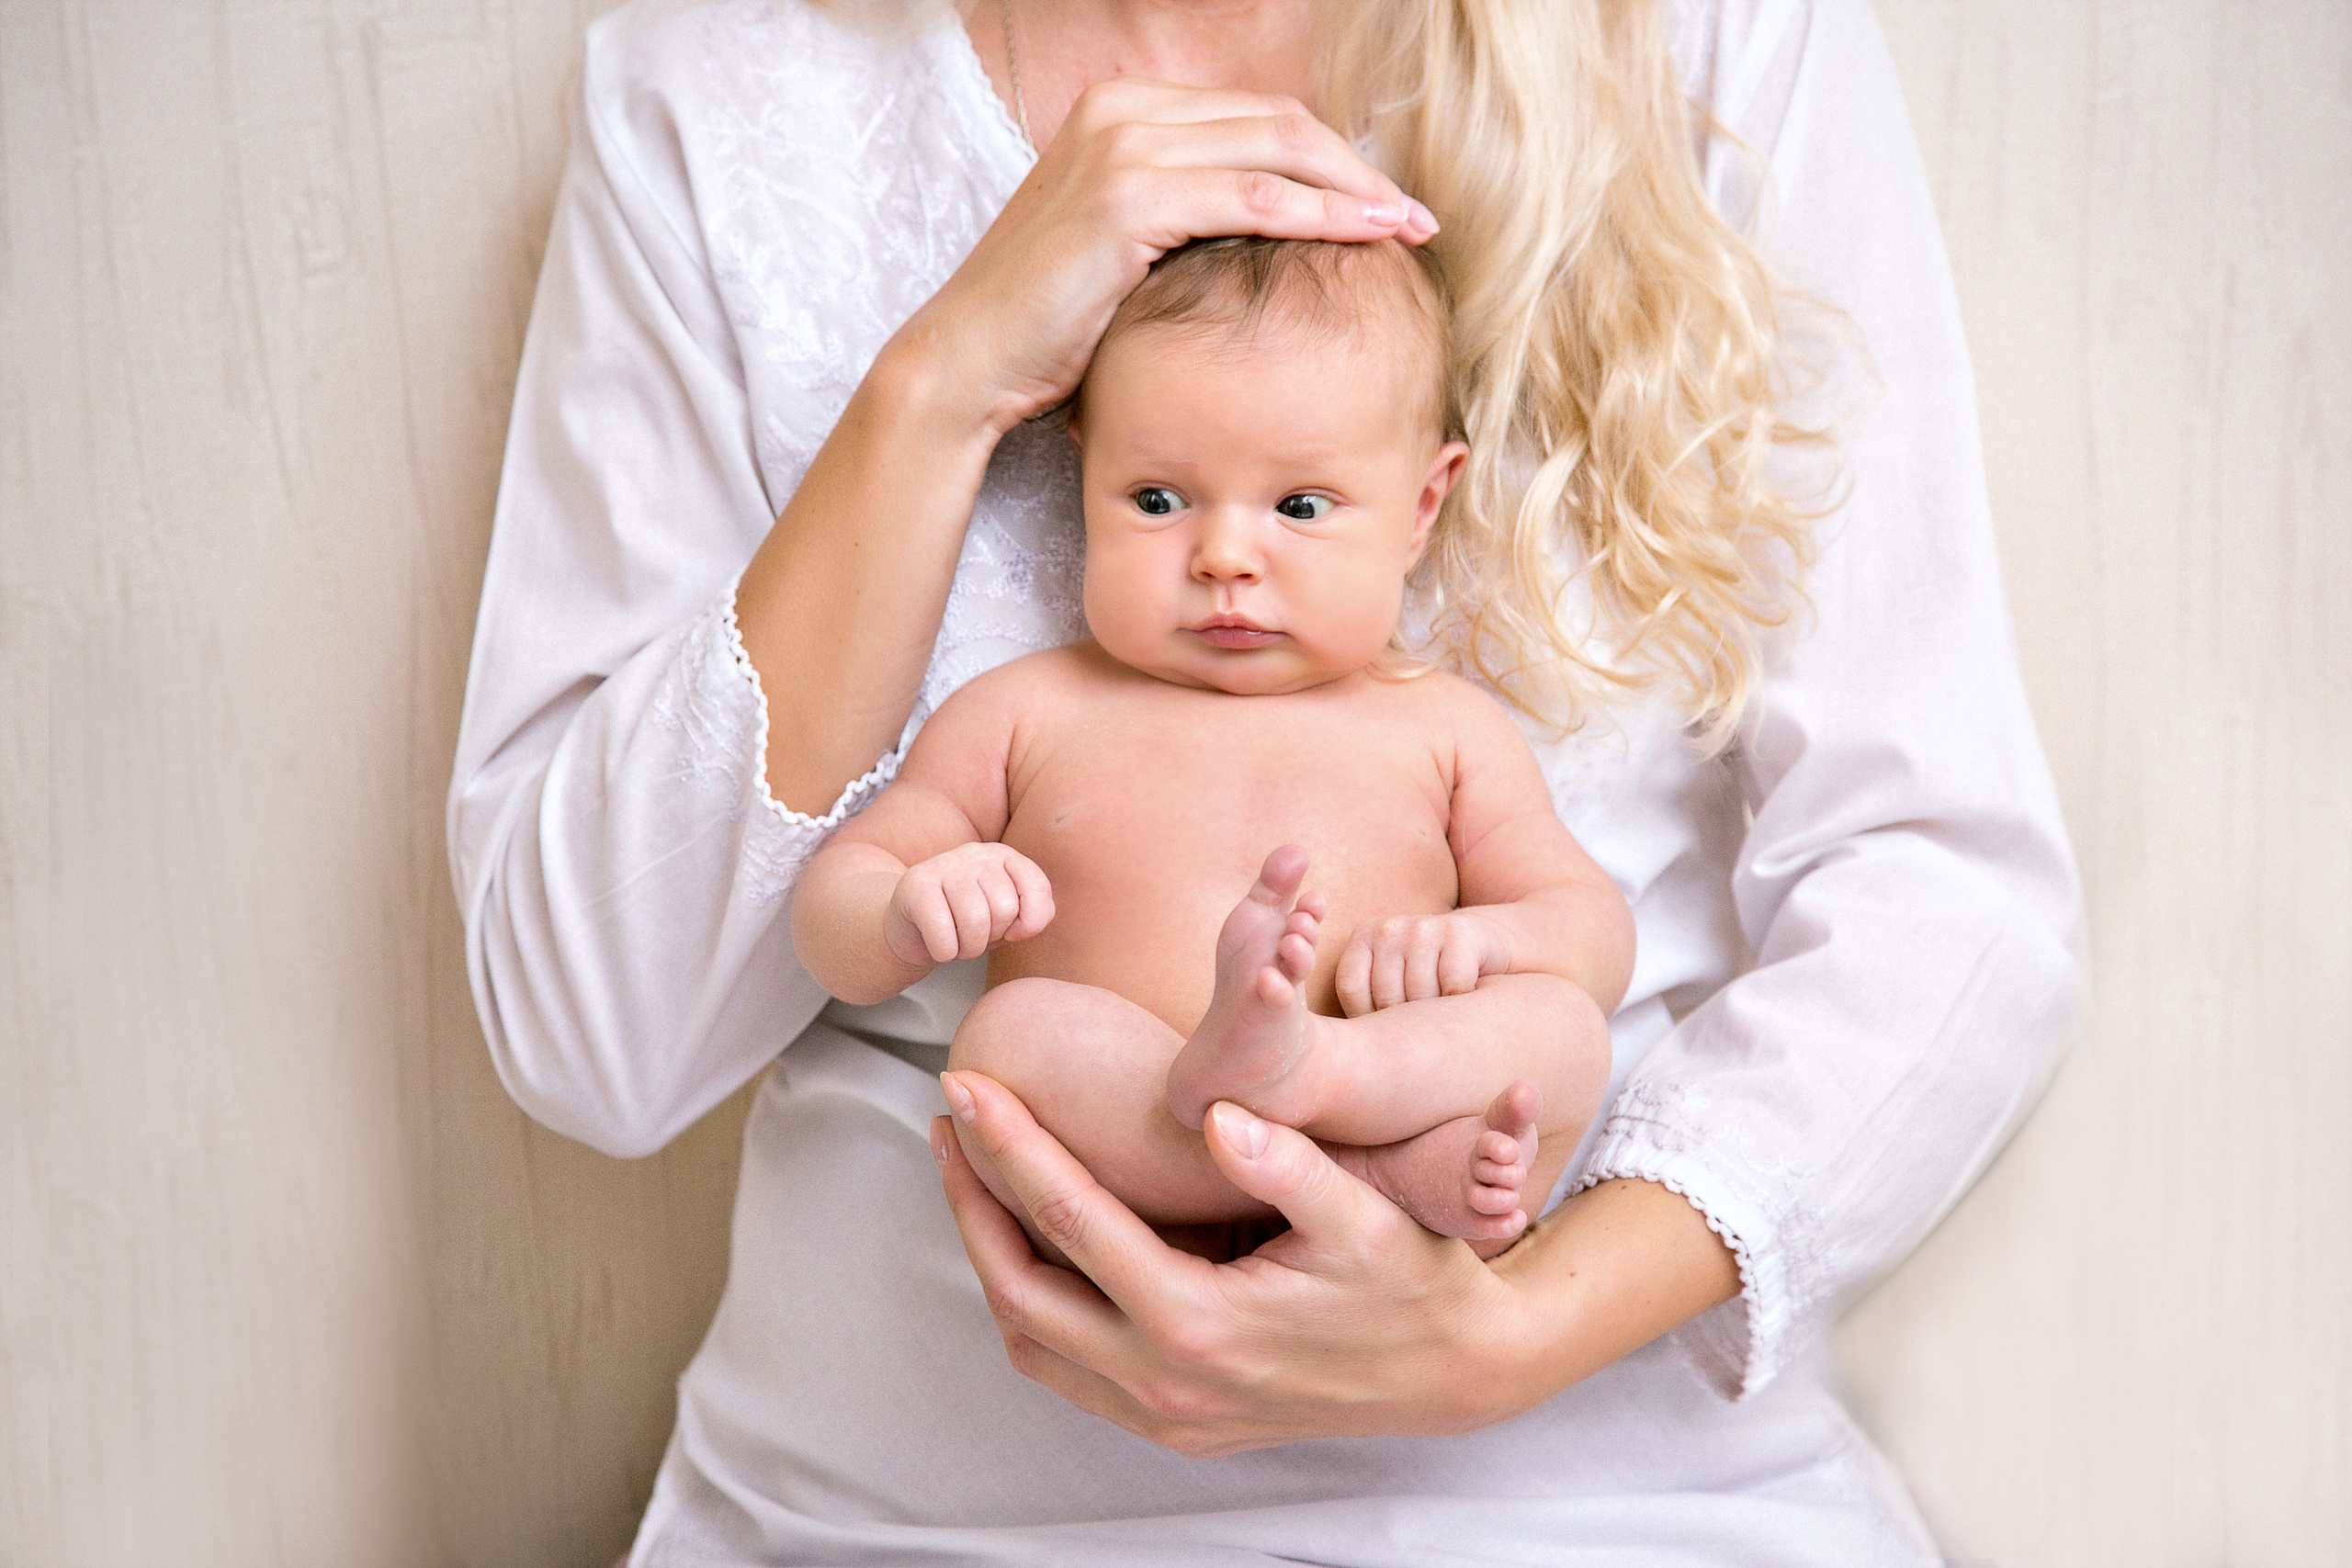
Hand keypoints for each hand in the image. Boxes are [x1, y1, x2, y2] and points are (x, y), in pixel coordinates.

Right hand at [886, 844, 1054, 965]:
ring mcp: (943, 865)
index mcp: (1003, 857)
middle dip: (991, 938)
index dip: (1030, 923)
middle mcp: (975, 853)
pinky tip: (937, 944)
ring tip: (957, 943)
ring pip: (975, 921)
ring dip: (968, 949)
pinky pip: (943, 932)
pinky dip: (944, 952)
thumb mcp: (1007, 920)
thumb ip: (1035, 916)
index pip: (1037, 888)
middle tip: (973, 937)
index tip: (1011, 932)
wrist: (910, 929)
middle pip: (1005, 908)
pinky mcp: (915, 885)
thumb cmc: (964, 924)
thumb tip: (1023, 927)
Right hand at [897, 78, 1438, 434]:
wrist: (971, 362)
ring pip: (1276, 150)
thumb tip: (1277, 224)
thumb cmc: (1050, 325)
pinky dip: (1318, 216)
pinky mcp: (1127, 198)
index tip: (1384, 202)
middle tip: (1417, 216)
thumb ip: (1189, 215)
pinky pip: (1251, 199)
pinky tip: (1365, 238)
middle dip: (1357, 167)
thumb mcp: (1128, 247)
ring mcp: (1123, 147)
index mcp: (1122, 109)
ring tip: (1409, 229)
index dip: (1331, 155)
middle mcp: (1122, 110)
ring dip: (1354, 190)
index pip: (1257, 116)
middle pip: (1278, 121)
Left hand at [934, 1072, 1741, 1454]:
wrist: (1455, 1372)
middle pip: (1021, 1290)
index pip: (1069, 1222)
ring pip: (1032, 1342)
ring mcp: (1166, 1413)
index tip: (965, 1087)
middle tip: (949, 1126)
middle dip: (972, 1203)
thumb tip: (1216, 1114)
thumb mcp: (1364, 1216)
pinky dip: (1032, 1307)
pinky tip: (1034, 1245)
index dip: (1008, 1147)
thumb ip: (1290, 1165)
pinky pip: (1069, 1371)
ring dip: (991, 1257)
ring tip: (975, 1176)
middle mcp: (1166, 1382)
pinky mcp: (1175, 1424)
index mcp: (1199, 1322)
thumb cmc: (1412, 1281)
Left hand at [1335, 909, 1511, 1016]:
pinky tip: (1465, 997)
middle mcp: (1388, 928)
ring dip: (1436, 1016)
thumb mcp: (1393, 980)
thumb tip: (1346, 1055)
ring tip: (1443, 1014)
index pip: (1352, 990)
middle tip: (1422, 1025)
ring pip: (1420, 995)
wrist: (1482, 941)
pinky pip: (1454, 987)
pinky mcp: (1458, 933)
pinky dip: (1462, 1001)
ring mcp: (1422, 928)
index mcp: (1364, 937)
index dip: (1368, 1018)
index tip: (1389, 1027)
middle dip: (1406, 1022)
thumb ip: (1368, 1001)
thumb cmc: (1430, 975)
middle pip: (1387, 997)